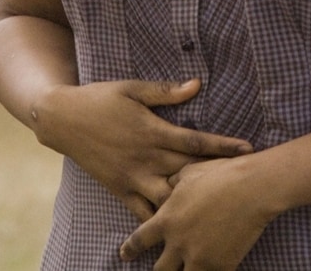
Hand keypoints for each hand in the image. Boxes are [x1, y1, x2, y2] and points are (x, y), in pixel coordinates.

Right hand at [33, 78, 252, 221]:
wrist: (62, 120)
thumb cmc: (101, 99)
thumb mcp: (133, 88)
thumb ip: (166, 91)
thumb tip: (198, 84)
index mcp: (152, 131)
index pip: (196, 141)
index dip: (223, 146)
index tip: (248, 149)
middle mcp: (144, 158)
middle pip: (188, 173)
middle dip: (216, 178)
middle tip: (243, 182)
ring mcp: (131, 178)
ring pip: (167, 199)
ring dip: (191, 203)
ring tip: (216, 208)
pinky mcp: (119, 190)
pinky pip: (142, 213)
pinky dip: (160, 220)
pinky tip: (179, 227)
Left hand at [120, 154, 274, 269]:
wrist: (251, 187)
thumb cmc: (221, 173)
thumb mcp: (190, 171)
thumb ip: (174, 183)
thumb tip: (168, 185)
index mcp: (167, 219)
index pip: (139, 239)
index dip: (130, 249)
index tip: (124, 254)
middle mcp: (178, 242)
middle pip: (160, 269)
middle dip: (161, 269)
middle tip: (162, 269)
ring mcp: (199, 257)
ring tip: (187, 270)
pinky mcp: (220, 265)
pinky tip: (213, 270)